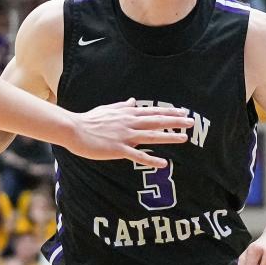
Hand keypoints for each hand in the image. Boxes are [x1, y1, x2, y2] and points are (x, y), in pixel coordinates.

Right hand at [70, 99, 194, 165]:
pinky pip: (138, 156)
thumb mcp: (107, 109)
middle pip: (156, 121)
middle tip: (192, 122)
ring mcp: (124, 136)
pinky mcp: (118, 149)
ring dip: (169, 136)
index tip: (183, 112)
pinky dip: (151, 159)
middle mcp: (129, 123)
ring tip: (184, 138)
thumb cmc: (89, 120)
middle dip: (175, 121)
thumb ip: (122, 106)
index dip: (169, 112)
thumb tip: (132, 101)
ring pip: (151, 136)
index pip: (153, 112)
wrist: (73, 129)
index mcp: (127, 113)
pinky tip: (163, 163)